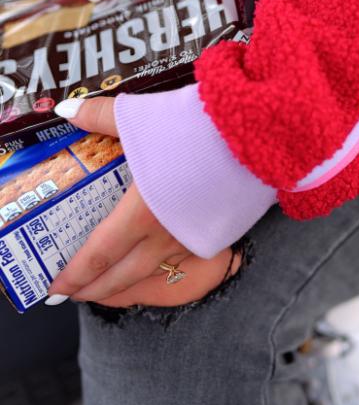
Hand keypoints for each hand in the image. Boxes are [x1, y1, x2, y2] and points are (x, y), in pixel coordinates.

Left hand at [47, 97, 239, 307]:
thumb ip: (100, 117)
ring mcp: (197, 239)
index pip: (99, 255)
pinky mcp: (221, 233)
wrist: (257, 133)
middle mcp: (168, 235)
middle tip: (74, 295)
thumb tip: (67, 110)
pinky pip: (183, 259)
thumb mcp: (141, 117)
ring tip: (110, 281)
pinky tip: (155, 257)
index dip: (75, 275)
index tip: (55, 287)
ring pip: (155, 272)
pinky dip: (161, 265)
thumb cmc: (198, 127)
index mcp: (142, 213)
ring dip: (127, 281)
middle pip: (124, 277)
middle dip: (94, 290)